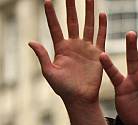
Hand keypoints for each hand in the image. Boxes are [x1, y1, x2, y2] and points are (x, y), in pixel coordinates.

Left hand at [30, 0, 109, 124]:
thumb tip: (31, 42)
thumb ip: (42, 56)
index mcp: (60, 48)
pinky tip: (102, 14)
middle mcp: (74, 45)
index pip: (55, 27)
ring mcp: (87, 48)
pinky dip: (102, 26)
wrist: (81, 98)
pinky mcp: (98, 54)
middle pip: (72, 22)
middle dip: (71, 8)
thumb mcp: (49, 72)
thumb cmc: (63, 89)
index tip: (48, 1)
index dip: (51, 15)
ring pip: (87, 26)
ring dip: (88, 12)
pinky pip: (100, 37)